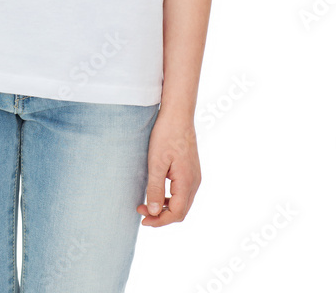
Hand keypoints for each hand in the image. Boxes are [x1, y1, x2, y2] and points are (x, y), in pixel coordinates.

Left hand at [137, 111, 200, 226]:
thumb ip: (154, 188)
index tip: (143, 221)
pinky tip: (156, 192)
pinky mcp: (191, 171)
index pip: (176, 213)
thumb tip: (153, 212)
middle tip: (141, 213)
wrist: (178, 115)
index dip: (160, 221)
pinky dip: (169, 198)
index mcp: (187, 182)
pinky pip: (182, 193)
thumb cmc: (166, 135)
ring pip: (182, 203)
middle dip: (161, 216)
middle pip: (181, 211)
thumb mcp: (156, 162)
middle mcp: (195, 182)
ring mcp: (194, 176)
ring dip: (164, 207)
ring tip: (145, 204)